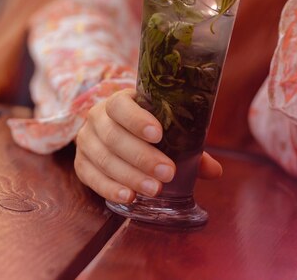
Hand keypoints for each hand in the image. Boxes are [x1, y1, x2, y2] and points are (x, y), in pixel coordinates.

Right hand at [74, 89, 221, 203]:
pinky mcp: (80, 163)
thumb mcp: (165, 126)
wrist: (114, 126)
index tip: (159, 134)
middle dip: (142, 157)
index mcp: (119, 100)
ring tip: (154, 189)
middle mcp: (97, 117)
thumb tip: (216, 171)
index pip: (121, 105)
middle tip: (168, 172)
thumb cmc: (148, 125)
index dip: (138, 119)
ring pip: (104, 158)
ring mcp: (86, 140)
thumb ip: (189, 145)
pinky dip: (109, 188)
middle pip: (114, 136)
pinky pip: (90, 177)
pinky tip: (129, 196)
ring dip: (130, 176)